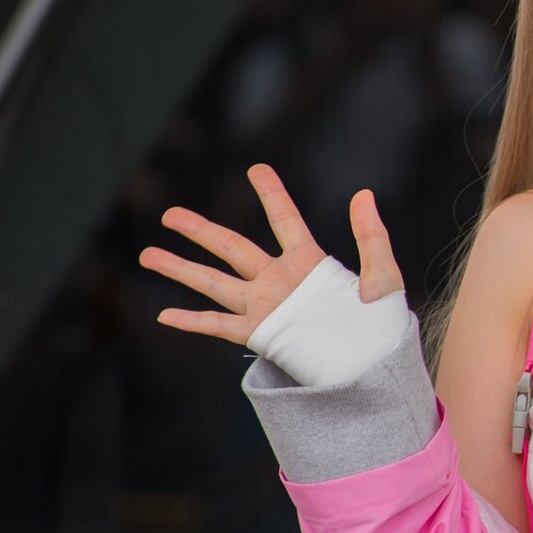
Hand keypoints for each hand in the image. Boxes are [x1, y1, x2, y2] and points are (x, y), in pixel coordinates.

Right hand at [140, 164, 401, 344]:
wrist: (372, 364)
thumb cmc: (380, 322)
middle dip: (200, 230)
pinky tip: (165, 315)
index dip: (272, 195)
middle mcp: (279, 280)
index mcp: (308, 262)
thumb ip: (372, 237)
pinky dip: (191, 321)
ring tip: (148, 254)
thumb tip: (364, 195)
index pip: (285, 220)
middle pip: (232, 247)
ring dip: (181, 270)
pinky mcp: (260, 333)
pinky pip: (218, 325)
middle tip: (170, 214)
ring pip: (214, 283)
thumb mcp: (384, 277)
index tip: (257, 168)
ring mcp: (265, 306)